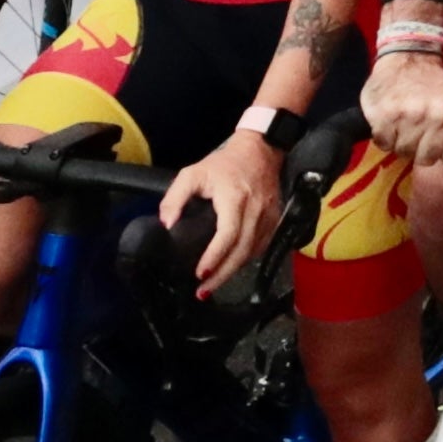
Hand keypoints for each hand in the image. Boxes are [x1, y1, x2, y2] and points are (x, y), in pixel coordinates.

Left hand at [160, 119, 290, 297]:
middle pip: (242, 251)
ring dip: (234, 271)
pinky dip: (246, 260)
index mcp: (234, 198)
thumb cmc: (224, 164)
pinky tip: (232, 267)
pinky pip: (262, 246)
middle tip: (203, 291)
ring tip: (214, 284)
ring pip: (253, 252)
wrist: (260, 150)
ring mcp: (268, 216)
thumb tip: (167, 224)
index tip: (200, 273)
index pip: (228, 234)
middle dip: (223, 274)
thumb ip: (175, 197)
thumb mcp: (192, 173)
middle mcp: (255, 210)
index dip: (215, 256)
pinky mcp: (275, 219)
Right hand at [362, 43, 442, 174]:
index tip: (440, 140)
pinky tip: (392, 119)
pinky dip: (385, 136)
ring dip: (403, 141)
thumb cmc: (439, 82)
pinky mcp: (386, 114)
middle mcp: (440, 114)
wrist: (409, 54)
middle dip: (422, 148)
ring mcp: (412, 114)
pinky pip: (384, 144)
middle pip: (428, 158)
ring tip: (406, 121)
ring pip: (405, 153)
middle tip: (420, 128)